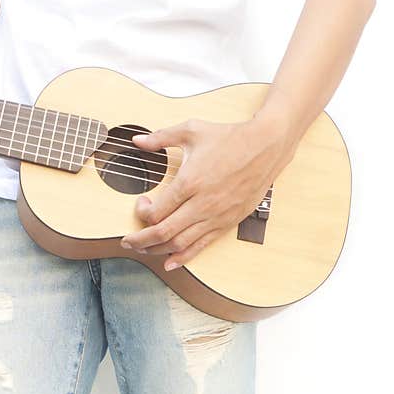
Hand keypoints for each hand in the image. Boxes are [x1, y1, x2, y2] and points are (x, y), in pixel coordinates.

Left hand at [120, 116, 294, 269]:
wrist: (266, 146)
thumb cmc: (229, 137)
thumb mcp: (192, 130)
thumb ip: (161, 138)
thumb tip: (136, 141)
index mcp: (190, 181)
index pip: (156, 211)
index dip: (142, 213)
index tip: (141, 204)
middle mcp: (201, 204)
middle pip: (163, 233)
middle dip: (140, 240)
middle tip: (127, 241)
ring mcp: (214, 216)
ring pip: (179, 244)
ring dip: (157, 250)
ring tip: (143, 249)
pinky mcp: (226, 223)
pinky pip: (200, 246)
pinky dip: (182, 258)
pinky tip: (169, 263)